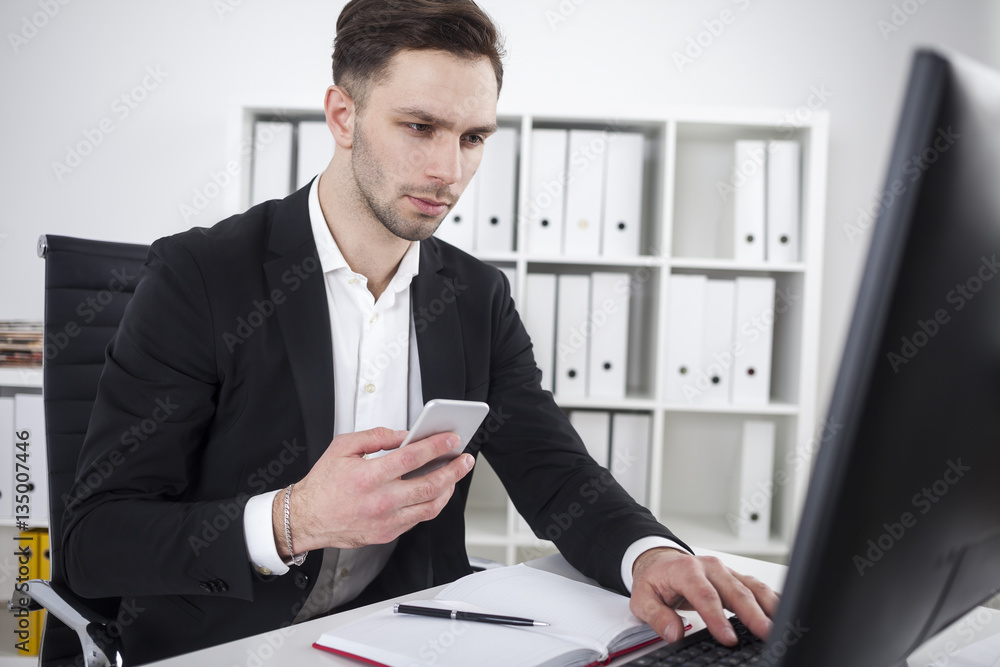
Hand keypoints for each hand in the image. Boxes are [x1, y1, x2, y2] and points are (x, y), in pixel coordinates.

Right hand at [273, 427, 474, 554]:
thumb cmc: (323, 484)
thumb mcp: (342, 448)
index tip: (451, 439)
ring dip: (448, 489)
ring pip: (429, 506)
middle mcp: (380, 500)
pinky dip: (431, 504)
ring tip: (455, 475)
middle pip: (429, 484)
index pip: (412, 457)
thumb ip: (375, 437)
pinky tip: (436, 492)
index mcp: (369, 476)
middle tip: (464, 459)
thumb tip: (402, 435)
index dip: (436, 446)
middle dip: (453, 469)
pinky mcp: (387, 533)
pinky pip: (418, 519)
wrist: (307, 518)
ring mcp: (386, 520)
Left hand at [629, 547, 778, 646]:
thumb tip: (673, 633)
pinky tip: (783, 612)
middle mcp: (710, 567)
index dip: (718, 618)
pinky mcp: (736, 577)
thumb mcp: (642, 598)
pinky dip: (772, 599)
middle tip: (766, 635)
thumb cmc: (655, 580)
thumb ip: (657, 616)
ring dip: (769, 607)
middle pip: (736, 591)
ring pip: (752, 587)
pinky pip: (758, 587)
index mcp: (686, 570)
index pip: (705, 595)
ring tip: (781, 627)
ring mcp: (726, 571)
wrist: (661, 562)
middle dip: (753, 614)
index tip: (728, 639)